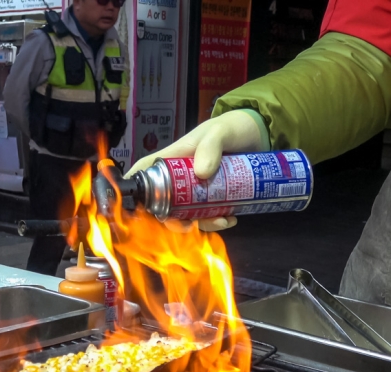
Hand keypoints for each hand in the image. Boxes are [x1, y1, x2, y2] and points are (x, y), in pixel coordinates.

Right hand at [125, 110, 263, 231]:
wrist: (258, 134)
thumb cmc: (233, 127)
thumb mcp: (221, 132)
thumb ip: (211, 147)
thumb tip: (201, 174)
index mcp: (173, 158)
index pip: (145, 171)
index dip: (133, 189)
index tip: (132, 209)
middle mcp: (180, 176)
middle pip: (162, 203)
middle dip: (171, 219)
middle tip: (187, 225)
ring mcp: (196, 188)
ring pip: (186, 213)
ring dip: (200, 223)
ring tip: (222, 220)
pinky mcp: (213, 196)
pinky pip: (208, 215)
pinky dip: (217, 221)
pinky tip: (231, 218)